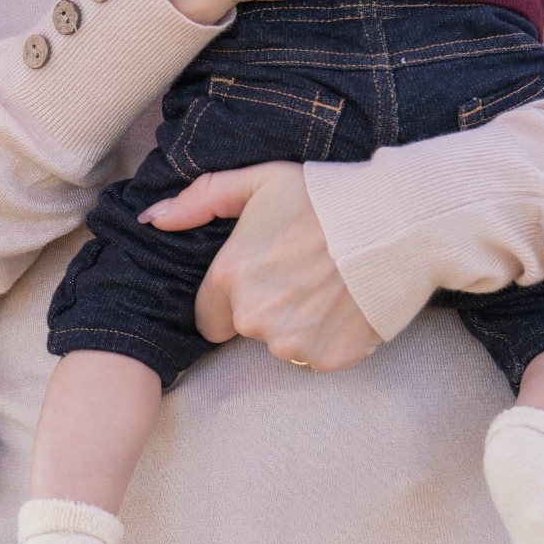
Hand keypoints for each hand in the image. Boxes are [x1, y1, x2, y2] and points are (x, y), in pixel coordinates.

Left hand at [143, 162, 378, 370]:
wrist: (392, 224)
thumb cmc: (320, 197)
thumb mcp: (255, 183)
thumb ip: (199, 201)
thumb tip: (151, 218)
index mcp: (228, 278)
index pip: (206, 317)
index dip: (229, 297)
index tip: (258, 275)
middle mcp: (253, 318)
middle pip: (245, 328)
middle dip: (263, 307)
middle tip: (296, 272)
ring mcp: (293, 343)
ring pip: (280, 345)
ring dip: (295, 324)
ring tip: (323, 285)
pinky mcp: (330, 360)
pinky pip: (316, 356)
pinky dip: (327, 337)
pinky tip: (342, 303)